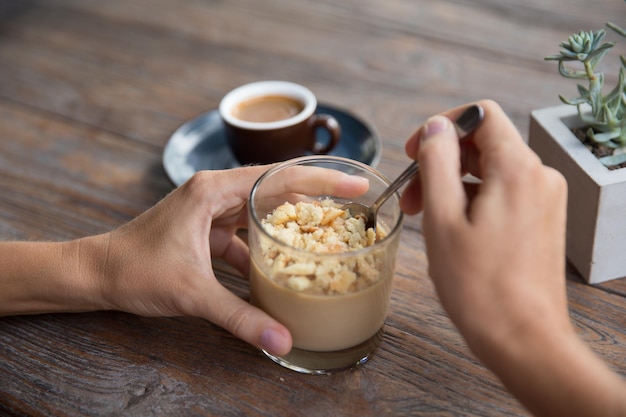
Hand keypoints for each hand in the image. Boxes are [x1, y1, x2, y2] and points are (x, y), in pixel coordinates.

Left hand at [87, 165, 368, 356]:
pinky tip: (280, 264)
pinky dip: (265, 245)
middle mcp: (213, 191)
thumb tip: (281, 341)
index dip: (322, 179)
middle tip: (354, 201)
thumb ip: (239, 317)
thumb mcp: (192, 293)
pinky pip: (245, 230)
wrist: (95, 274)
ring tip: (326, 229)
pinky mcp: (205, 228)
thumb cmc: (133, 269)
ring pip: (261, 207)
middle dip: (316, 194)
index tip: (356, 184)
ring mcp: (209, 208)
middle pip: (276, 186)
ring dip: (291, 219)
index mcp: (212, 190)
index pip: (279, 177)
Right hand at [401, 100, 625, 415]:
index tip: (415, 153)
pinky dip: (472, 199)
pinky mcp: (542, 218)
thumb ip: (437, 163)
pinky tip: (451, 227)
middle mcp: (539, 177)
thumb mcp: (443, 219)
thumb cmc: (479, 287)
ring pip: (490, 169)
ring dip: (453, 183)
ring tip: (426, 216)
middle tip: (411, 195)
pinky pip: (503, 191)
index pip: (481, 115)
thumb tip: (436, 128)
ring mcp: (544, 198)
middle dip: (441, 161)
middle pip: (483, 143)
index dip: (442, 126)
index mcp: (517, 169)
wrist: (523, 338)